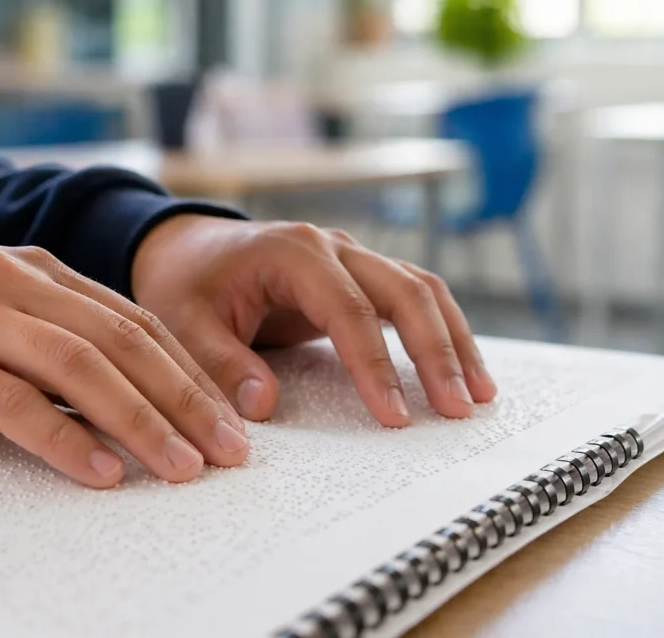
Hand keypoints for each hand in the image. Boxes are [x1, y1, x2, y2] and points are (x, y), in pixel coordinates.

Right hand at [0, 237, 248, 487]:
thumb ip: (51, 331)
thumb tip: (122, 387)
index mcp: (38, 270)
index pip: (135, 321)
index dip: (190, 372)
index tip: (230, 419)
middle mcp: (16, 283)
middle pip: (124, 343)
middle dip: (186, 400)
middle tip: (230, 451)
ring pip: (80, 368)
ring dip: (141, 422)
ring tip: (183, 469)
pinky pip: (12, 402)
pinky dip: (62, 438)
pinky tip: (99, 472)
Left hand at [132, 216, 496, 426]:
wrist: (188, 250)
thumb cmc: (186, 285)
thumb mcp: (185, 323)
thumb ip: (221, 363)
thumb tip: (264, 406)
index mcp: (292, 252)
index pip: (349, 309)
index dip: (375, 364)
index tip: (395, 416)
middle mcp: (332, 247)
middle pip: (405, 291)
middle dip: (436, 351)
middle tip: (457, 409)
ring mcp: (351, 256)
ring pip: (421, 288)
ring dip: (453, 339)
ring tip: (478, 395)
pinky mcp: (358, 275)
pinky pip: (412, 295)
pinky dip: (440, 329)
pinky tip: (459, 367)